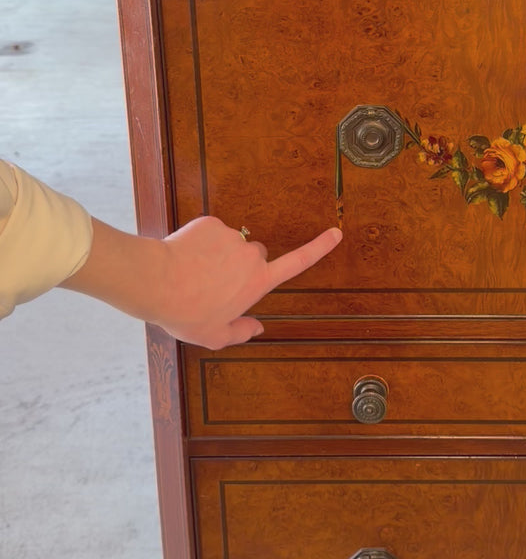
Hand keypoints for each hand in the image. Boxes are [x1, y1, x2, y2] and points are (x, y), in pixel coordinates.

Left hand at [63, 215, 341, 349]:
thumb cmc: (186, 311)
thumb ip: (240, 332)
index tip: (336, 233)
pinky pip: (210, 232)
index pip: (298, 262)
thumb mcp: (213, 335)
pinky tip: (184, 257)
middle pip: (255, 255)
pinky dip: (200, 242)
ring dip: (218, 254)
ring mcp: (231, 236)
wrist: (156, 281)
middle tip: (214, 282)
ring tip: (193, 272)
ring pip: (230, 243)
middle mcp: (250, 255)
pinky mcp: (210, 223)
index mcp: (258, 281)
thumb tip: (257, 328)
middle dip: (240, 265)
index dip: (319, 248)